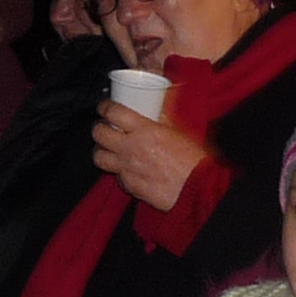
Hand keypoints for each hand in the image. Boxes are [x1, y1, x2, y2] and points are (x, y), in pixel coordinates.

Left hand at [92, 102, 209, 212]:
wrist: (196, 189)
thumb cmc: (193, 161)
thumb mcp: (178, 131)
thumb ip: (162, 120)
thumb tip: (156, 109)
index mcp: (144, 130)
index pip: (113, 112)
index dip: (104, 107)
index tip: (104, 107)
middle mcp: (132, 148)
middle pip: (99, 134)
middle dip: (99, 128)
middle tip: (104, 127)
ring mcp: (128, 168)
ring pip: (99, 157)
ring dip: (101, 151)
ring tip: (107, 148)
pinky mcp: (130, 185)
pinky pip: (116, 176)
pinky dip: (118, 171)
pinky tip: (126, 168)